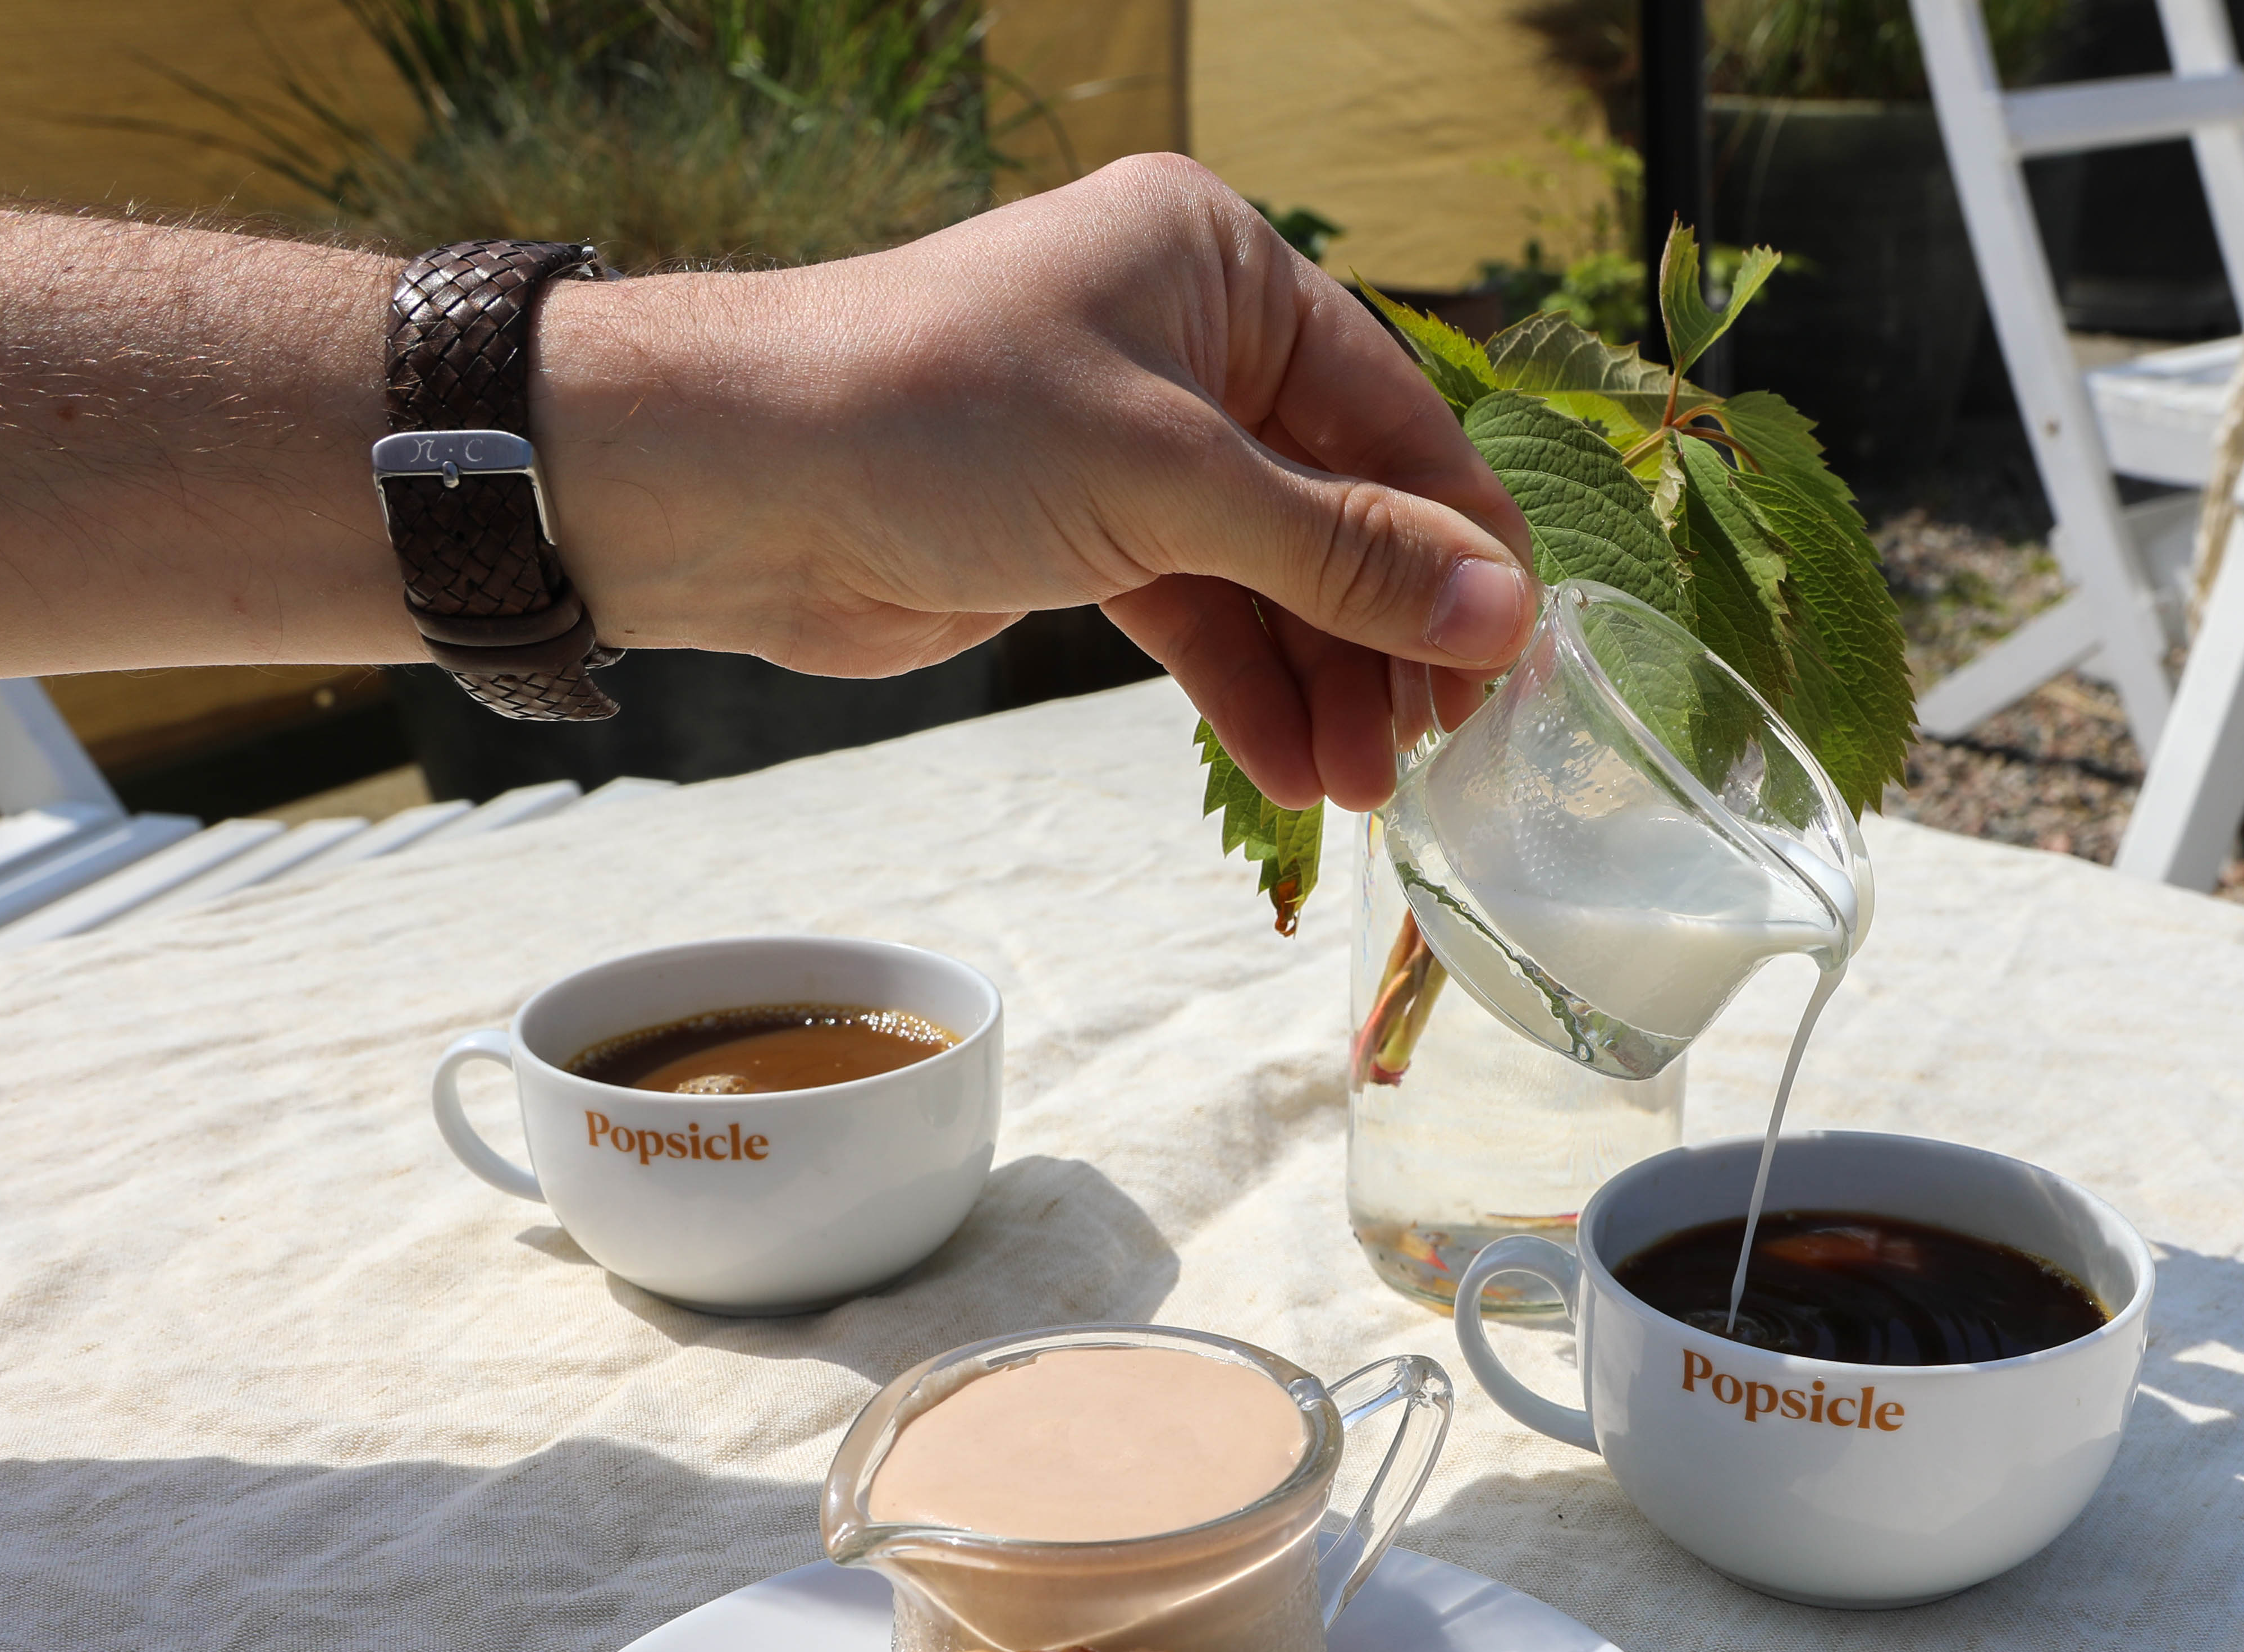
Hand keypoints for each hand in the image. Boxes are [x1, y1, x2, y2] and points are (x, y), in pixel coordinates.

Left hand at [535, 156, 1536, 810]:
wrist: (731, 481)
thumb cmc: (937, 419)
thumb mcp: (1170, 484)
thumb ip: (1340, 555)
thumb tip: (1498, 615)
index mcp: (1222, 268)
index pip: (1392, 413)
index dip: (1460, 542)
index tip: (1512, 660)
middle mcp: (1189, 342)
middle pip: (1342, 503)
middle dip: (1389, 632)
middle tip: (1438, 751)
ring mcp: (1136, 443)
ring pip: (1276, 575)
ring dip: (1325, 682)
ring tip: (1369, 791)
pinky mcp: (1085, 534)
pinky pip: (1205, 615)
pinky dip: (1250, 689)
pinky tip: (1297, 767)